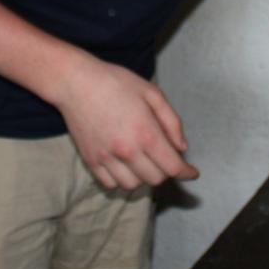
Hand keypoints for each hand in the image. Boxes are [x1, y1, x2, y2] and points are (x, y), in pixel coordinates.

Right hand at [51, 55, 199, 190]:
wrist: (77, 83)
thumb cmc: (117, 83)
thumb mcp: (153, 94)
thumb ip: (172, 122)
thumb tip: (181, 148)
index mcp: (146, 133)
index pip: (172, 167)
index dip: (186, 173)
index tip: (192, 173)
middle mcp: (127, 150)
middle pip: (155, 179)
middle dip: (166, 171)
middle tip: (165, 157)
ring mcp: (106, 158)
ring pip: (133, 185)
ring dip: (143, 177)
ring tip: (144, 160)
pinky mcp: (90, 161)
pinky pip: (110, 184)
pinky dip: (121, 179)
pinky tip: (125, 165)